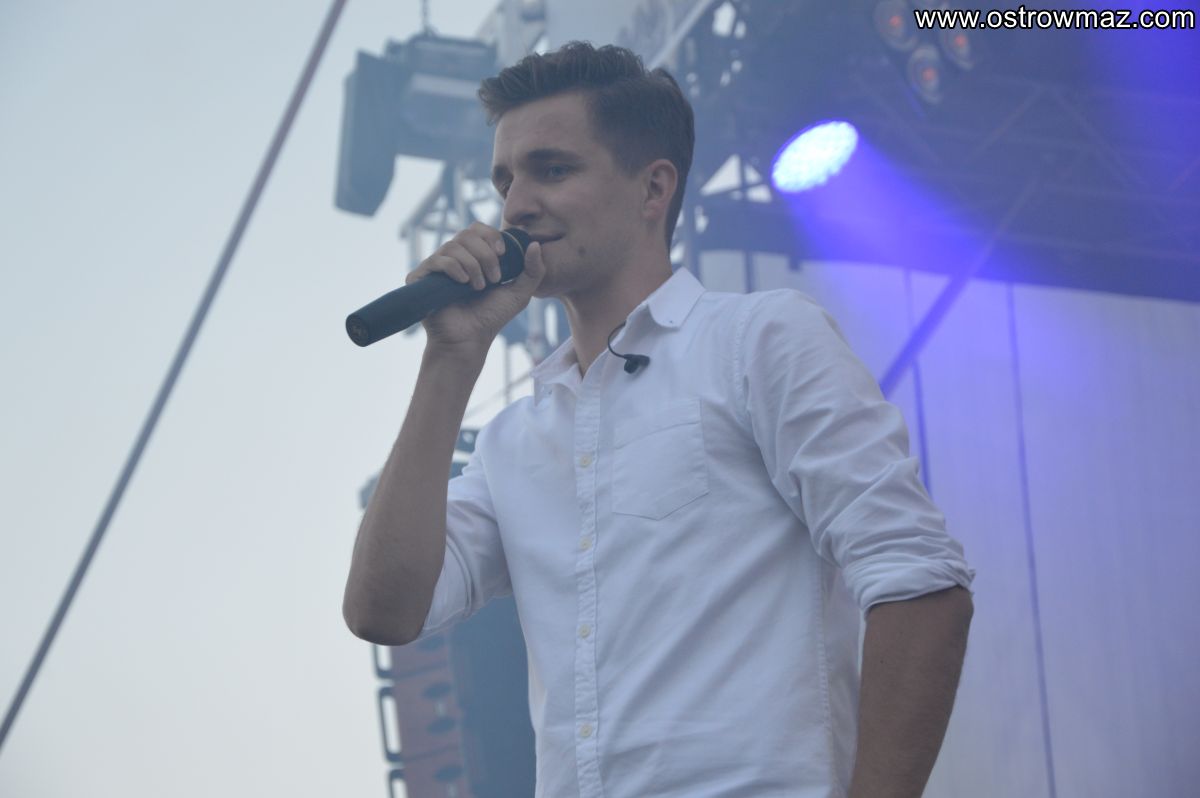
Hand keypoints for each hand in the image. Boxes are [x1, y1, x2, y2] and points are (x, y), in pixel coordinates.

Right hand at [406, 222, 545, 355]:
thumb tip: (535, 244)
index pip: (478, 229)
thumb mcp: (520, 293)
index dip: (491, 236)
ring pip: (453, 246)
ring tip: (479, 287)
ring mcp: (436, 267)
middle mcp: (453, 258)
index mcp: (473, 256)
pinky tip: (463, 283)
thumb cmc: (492, 317)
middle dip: (485, 254)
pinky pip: (437, 260)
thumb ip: (533, 270)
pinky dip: (454, 268)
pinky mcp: (421, 278)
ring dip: (472, 265)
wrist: (470, 339)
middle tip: (494, 278)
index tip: (503, 253)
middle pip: (466, 234)